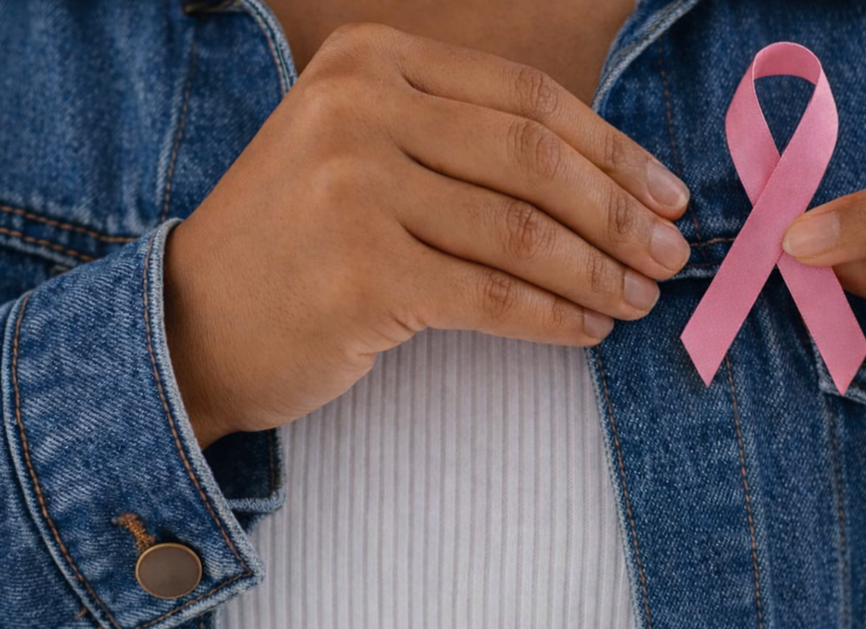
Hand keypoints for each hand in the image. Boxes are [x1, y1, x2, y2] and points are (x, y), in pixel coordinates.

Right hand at [164, 23, 689, 446]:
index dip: (613, 149)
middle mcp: (358, 109)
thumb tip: (605, 182)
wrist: (194, 320)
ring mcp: (353, 189)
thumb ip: (462, 143)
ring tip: (638, 299)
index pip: (526, 98)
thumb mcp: (368, 153)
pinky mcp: (361, 274)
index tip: (666, 194)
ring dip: (598, 273)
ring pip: (520, 231)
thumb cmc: (301, 242)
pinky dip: (553, 317)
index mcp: (371, 61)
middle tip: (670, 255)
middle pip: (533, 159)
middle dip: (619, 214)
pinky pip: (491, 296)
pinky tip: (587, 330)